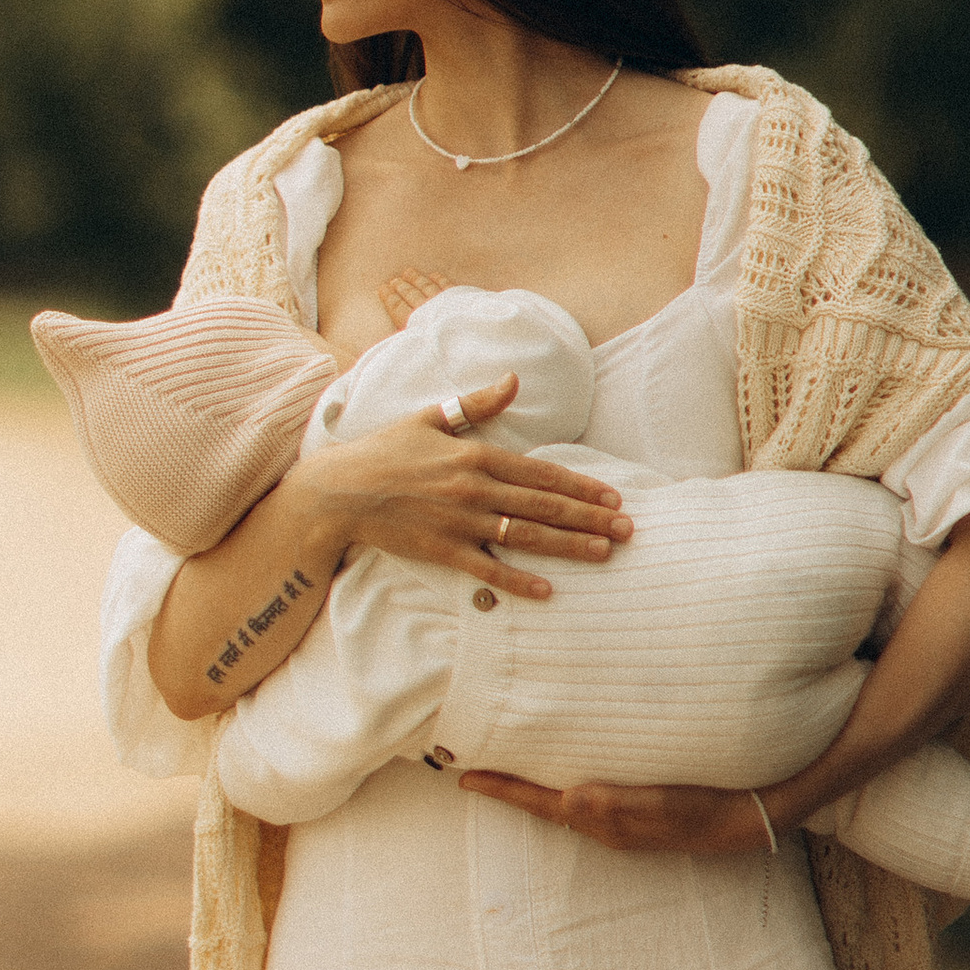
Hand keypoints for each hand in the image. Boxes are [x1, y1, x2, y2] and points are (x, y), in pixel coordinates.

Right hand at [299, 388, 633, 602]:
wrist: (341, 490)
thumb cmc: (386, 450)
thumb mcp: (429, 418)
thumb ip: (476, 402)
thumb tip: (514, 379)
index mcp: (475, 454)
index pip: (540, 472)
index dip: (580, 485)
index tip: (612, 495)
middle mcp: (473, 488)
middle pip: (543, 505)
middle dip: (590, 517)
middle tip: (628, 529)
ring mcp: (459, 521)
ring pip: (524, 535)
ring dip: (568, 545)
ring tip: (604, 552)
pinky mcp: (442, 550)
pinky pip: (487, 569)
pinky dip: (517, 580)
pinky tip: (546, 589)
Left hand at [457, 773, 776, 857]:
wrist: (746, 818)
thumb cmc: (702, 805)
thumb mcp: (655, 803)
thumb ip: (609, 804)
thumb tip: (567, 801)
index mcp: (603, 817)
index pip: (538, 802)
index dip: (500, 789)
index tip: (463, 776)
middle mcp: (604, 824)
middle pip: (543, 804)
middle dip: (509, 787)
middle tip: (475, 766)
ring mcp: (620, 822)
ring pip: (562, 802)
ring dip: (534, 788)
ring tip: (509, 765)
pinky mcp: (637, 814)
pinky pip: (587, 801)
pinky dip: (564, 786)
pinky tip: (566, 770)